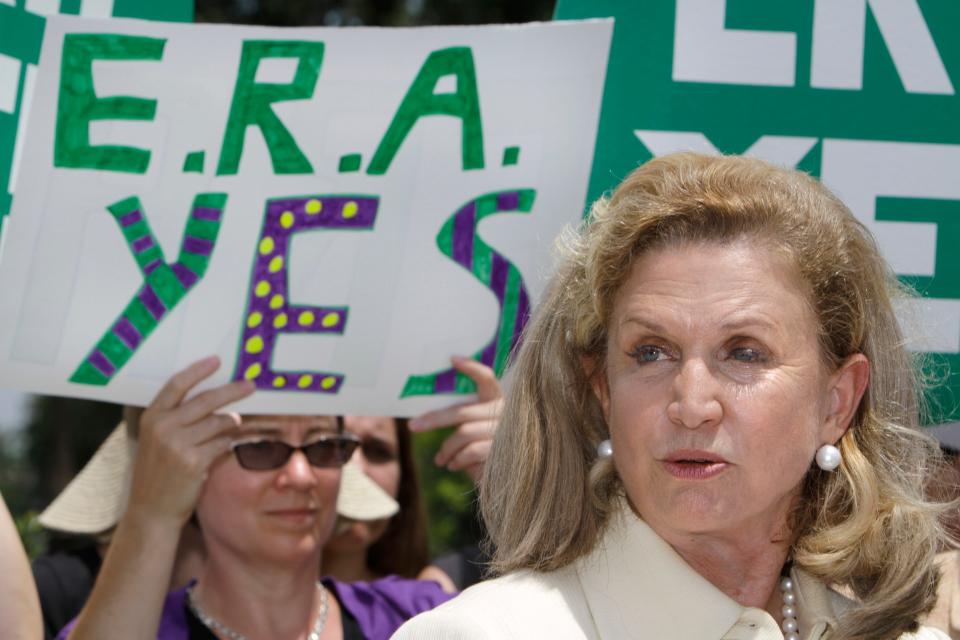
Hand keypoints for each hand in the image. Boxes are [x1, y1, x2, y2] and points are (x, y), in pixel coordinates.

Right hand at [125, 356, 253, 529]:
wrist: (152, 510)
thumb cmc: (158, 473)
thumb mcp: (157, 440)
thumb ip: (177, 418)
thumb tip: (214, 397)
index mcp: (152, 417)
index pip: (177, 385)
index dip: (198, 370)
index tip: (216, 360)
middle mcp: (163, 427)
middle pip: (206, 400)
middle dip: (232, 391)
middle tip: (250, 385)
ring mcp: (178, 444)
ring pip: (219, 422)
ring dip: (230, 424)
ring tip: (231, 427)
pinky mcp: (194, 461)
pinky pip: (223, 443)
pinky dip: (227, 444)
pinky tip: (222, 448)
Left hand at [408, 357, 502, 483]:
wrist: (508, 482)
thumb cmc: (486, 454)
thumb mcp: (474, 432)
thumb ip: (462, 420)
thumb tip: (426, 416)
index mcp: (498, 401)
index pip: (487, 378)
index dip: (471, 368)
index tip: (452, 359)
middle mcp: (505, 412)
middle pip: (461, 411)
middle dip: (434, 419)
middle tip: (413, 426)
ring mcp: (506, 430)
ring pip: (463, 433)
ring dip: (447, 448)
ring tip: (440, 460)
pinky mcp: (504, 450)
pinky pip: (471, 451)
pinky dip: (457, 459)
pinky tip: (453, 465)